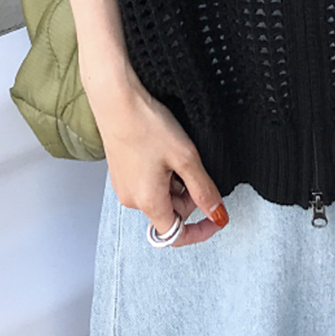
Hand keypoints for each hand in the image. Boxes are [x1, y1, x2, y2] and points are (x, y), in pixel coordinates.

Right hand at [85, 66, 228, 246]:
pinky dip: (161, 173)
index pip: (176, 235)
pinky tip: (162, 149)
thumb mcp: (186, 157)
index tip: (216, 218)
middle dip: (188, 195)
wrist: (116, 100)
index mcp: (148, 202)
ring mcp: (124, 186)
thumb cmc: (147, 125)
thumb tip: (218, 215)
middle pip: (170, 212)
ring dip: (174, 181)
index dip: (200, 230)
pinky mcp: (121, 172)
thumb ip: (204, 190)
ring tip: (175, 151)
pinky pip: (148, 183)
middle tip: (193, 165)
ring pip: (160, 196)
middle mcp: (132, 200)